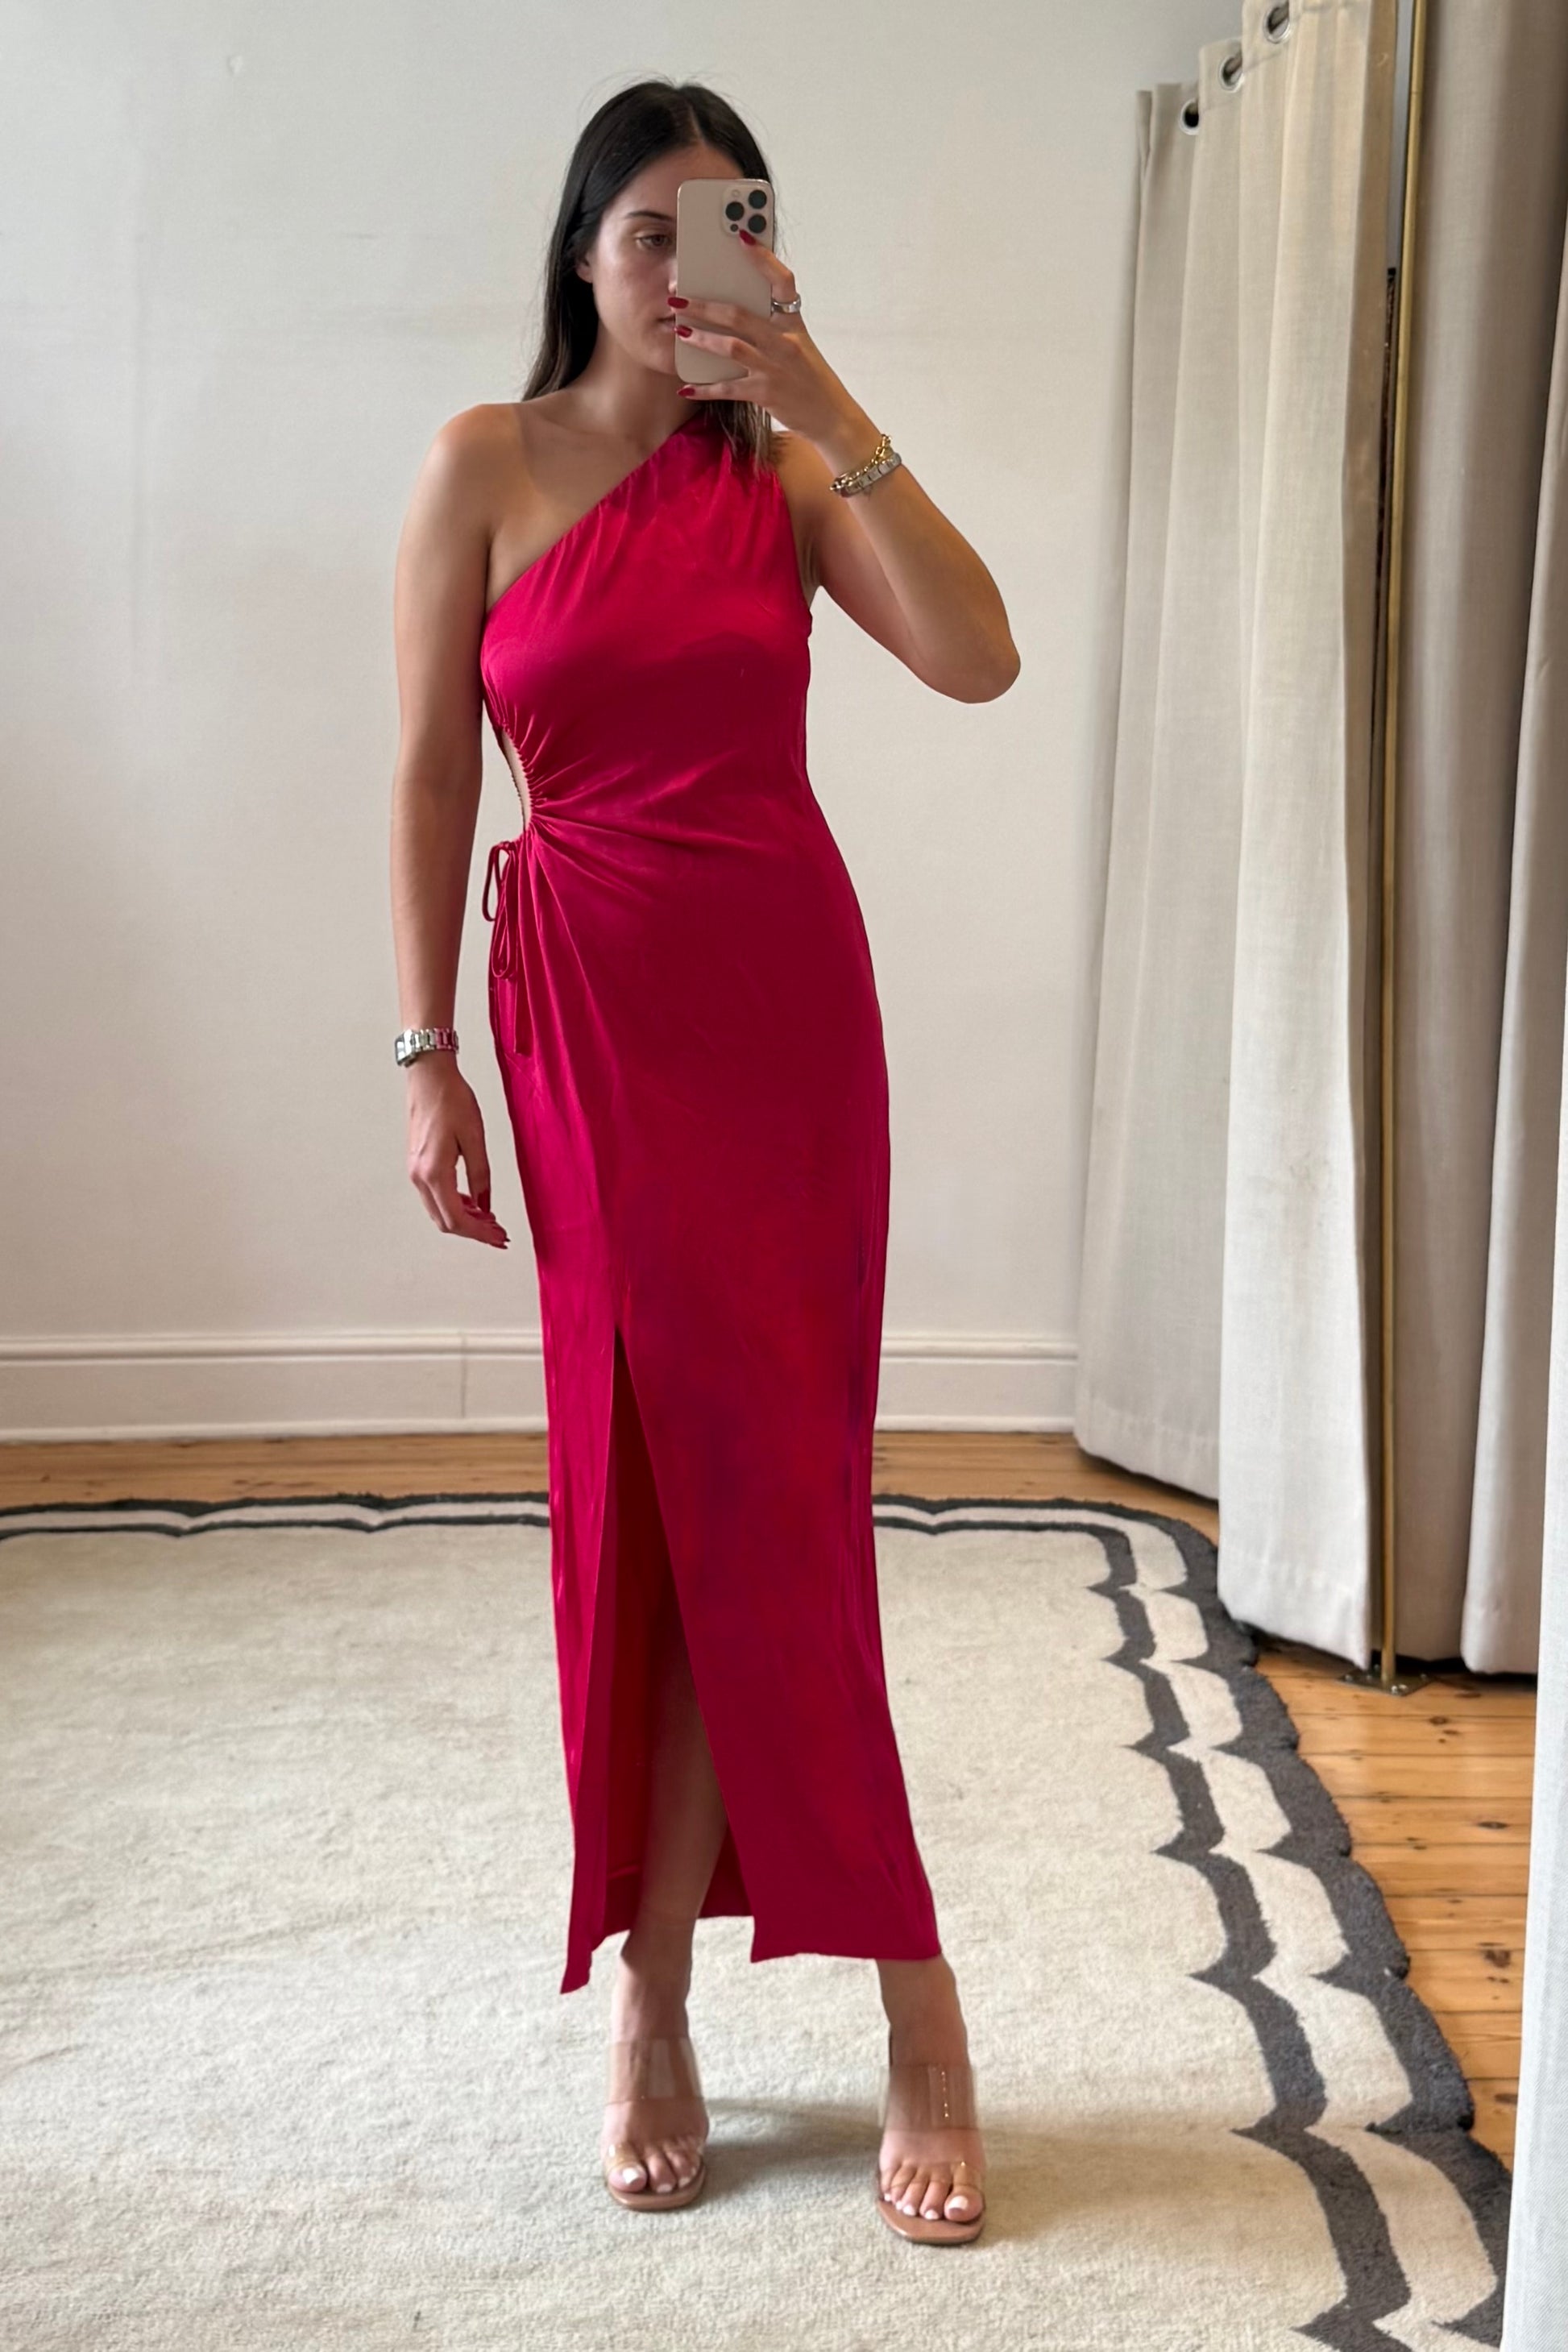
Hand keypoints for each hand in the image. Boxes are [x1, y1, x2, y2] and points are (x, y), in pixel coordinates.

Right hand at [406, 1059, 508, 1247]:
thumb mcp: (475, 1138)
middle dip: (474, 1231)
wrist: (429, 1078)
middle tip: (499, 1233)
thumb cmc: (452, 1100)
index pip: (456, 1219)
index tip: (500, 1238)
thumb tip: (486, 1205)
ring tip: (490, 1220)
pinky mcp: (417, 1165)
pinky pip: (435, 1197)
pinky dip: (455, 1206)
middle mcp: (419, 1177)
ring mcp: (415, 1172)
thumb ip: (481, 1175)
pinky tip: (474, 1203)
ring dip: (464, 1220)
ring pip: (439, 1212)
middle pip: (445, 1222)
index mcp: (434, 1172)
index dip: (480, 1234)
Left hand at [671, 232, 866, 451]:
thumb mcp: (798, 341)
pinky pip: (727, 388)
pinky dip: (704, 388)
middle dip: (703, 305)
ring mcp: (774, 367)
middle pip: (739, 315)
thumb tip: (733, 307)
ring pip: (731, 347)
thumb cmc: (808, 374)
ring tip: (679, 329)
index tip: (741, 235)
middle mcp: (784, 341)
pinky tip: (685, 386)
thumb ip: (772, 323)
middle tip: (677, 296)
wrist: (830, 415)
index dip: (762, 257)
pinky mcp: (765, 393)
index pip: (781, 281)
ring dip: (701, 338)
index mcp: (793, 321)